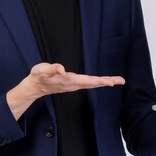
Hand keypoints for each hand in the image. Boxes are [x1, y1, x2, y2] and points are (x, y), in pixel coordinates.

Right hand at [7, 63, 124, 119]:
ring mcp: (73, 85)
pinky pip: (88, 83)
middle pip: (93, 83)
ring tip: (116, 80)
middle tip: (121, 80)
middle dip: (107, 81)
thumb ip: (51, 69)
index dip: (99, 81)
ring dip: (104, 82)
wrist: (34, 87)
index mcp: (68, 80)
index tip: (111, 82)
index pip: (87, 81)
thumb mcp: (41, 70)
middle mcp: (73, 84)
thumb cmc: (38, 77)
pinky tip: (102, 81)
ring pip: (92, 84)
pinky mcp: (73, 83)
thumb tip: (62, 69)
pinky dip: (97, 81)